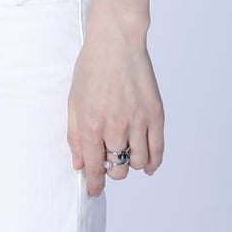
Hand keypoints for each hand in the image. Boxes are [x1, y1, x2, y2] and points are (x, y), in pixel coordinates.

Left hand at [66, 30, 163, 196]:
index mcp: (91, 123)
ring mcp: (138, 121)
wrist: (117, 41)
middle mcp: (115, 126)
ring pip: (138, 163)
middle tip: (110, 159)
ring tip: (125, 151)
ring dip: (131, 163)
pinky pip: (158, 151)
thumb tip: (79, 164)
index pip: (94, 167)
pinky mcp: (156, 115)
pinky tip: (147, 164)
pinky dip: (153, 162)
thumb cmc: (91, 67)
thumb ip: (74, 135)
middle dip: (112, 169)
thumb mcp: (73, 100)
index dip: (94, 183)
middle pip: (118, 168)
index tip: (94, 190)